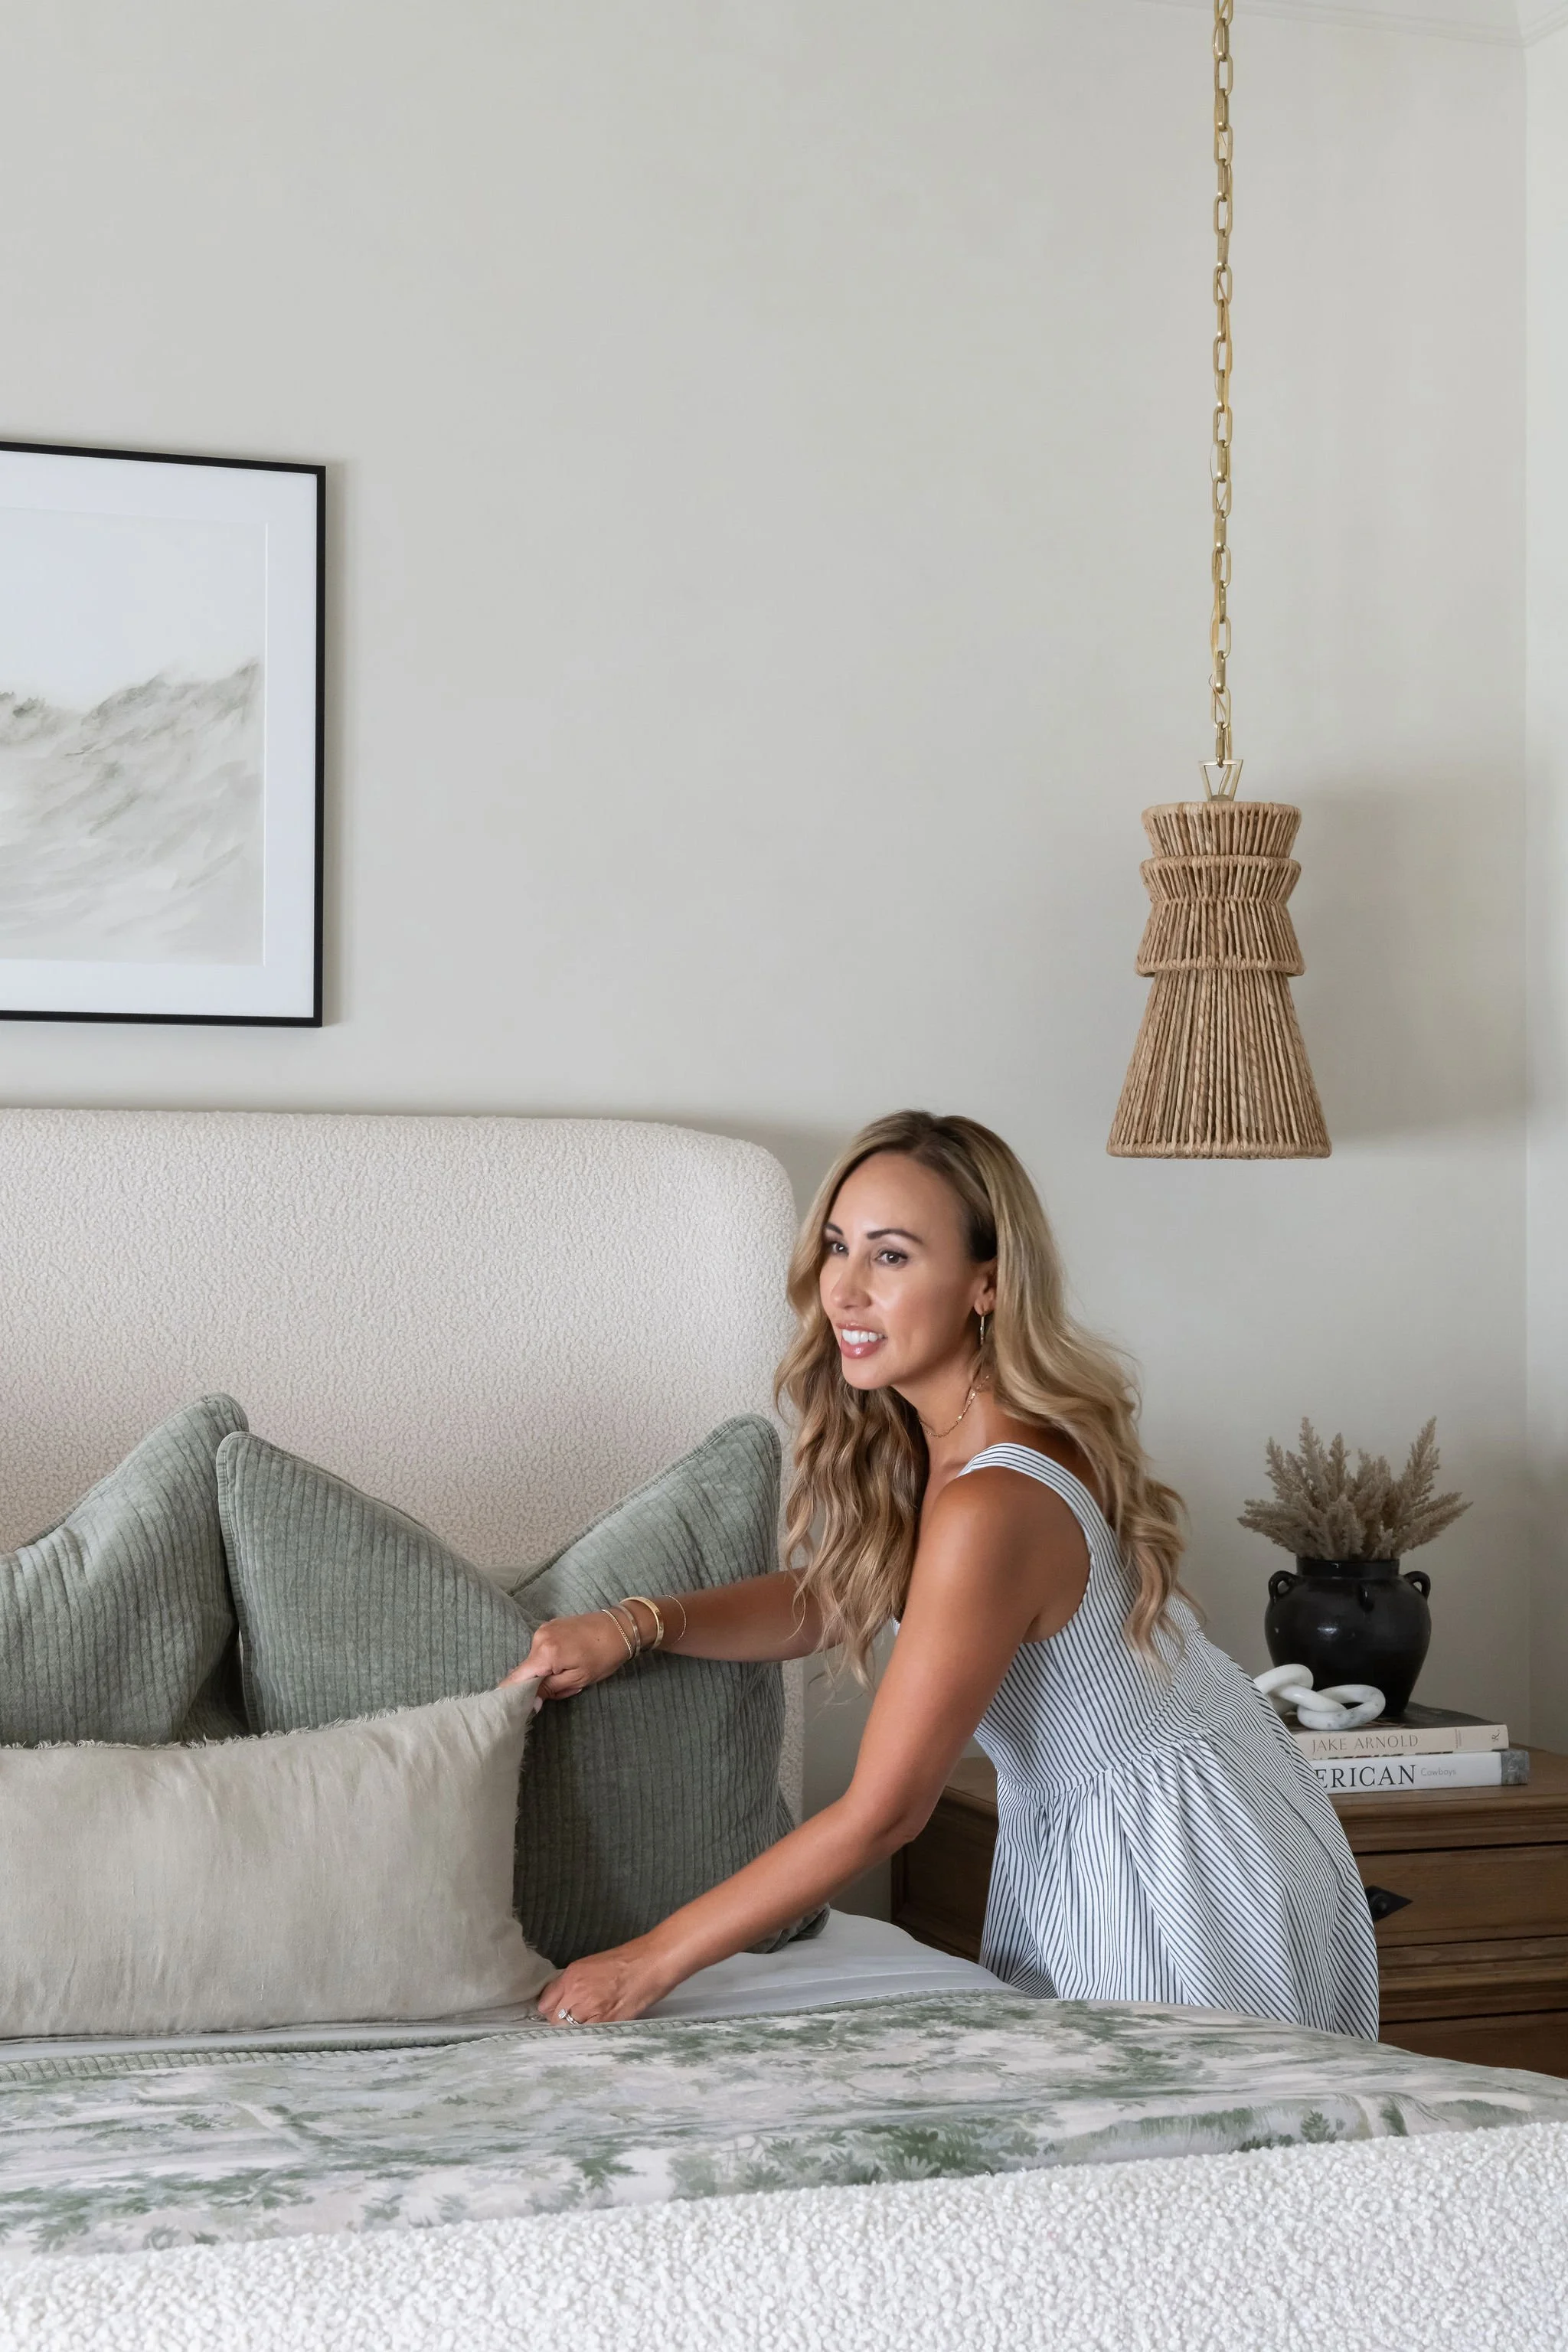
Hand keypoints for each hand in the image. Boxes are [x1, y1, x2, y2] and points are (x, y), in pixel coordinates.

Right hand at [500, 1611, 627, 1700]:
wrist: (621, 1626)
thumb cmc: (603, 1656)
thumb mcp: (578, 1679)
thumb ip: (550, 1689)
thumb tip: (531, 1703)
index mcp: (544, 1652)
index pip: (515, 1677)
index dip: (514, 1694)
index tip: (520, 1706)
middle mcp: (539, 1638)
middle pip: (528, 1670)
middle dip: (543, 1683)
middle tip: (568, 1687)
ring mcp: (544, 1629)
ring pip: (537, 1661)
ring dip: (550, 1672)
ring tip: (574, 1672)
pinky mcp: (551, 1625)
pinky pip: (544, 1649)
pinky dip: (554, 1659)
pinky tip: (573, 1660)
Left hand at [537, 1940, 673, 2025]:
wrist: (652, 1963)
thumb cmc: (628, 1960)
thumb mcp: (592, 1964)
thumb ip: (574, 1982)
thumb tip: (564, 2000)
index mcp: (571, 1975)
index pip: (545, 2002)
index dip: (551, 2008)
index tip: (558, 2012)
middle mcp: (576, 1991)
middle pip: (554, 2019)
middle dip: (560, 2022)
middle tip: (574, 2021)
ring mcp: (590, 2008)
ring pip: (568, 2031)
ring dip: (574, 2031)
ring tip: (587, 2027)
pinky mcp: (605, 2022)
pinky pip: (586, 2037)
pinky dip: (587, 2037)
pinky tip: (595, 2032)